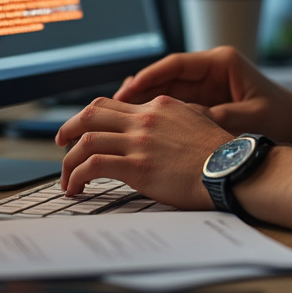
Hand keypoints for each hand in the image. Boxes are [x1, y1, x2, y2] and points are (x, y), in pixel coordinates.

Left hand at [55, 95, 233, 208]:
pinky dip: (77, 176)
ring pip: (86, 140)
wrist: (230, 169)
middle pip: (92, 113)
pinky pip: (93, 165)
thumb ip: (174, 120)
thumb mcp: (196, 121)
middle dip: (69, 128)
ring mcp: (139, 141)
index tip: (84, 131)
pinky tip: (76, 188)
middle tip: (61, 143)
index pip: (114, 104)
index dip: (92, 117)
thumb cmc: (219, 154)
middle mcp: (145, 118)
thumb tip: (163, 127)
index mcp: (158, 106)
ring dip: (69, 160)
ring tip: (67, 178)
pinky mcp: (136, 166)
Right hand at [114, 47, 291, 141]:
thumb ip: (214, 117)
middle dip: (140, 90)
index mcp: (222, 62)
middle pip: (166, 76)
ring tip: (119, 117)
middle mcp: (211, 69)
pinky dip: (159, 114)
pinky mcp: (208, 101)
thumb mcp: (248, 118)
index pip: (175, 64)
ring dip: (146, 103)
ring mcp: (208, 85)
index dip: (148, 77)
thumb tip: (179, 120)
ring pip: (167, 90)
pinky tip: (141, 126)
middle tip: (114, 106)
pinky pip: (177, 105)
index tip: (128, 90)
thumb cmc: (283, 118)